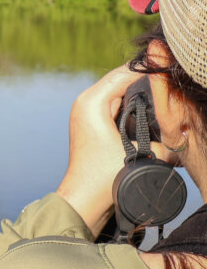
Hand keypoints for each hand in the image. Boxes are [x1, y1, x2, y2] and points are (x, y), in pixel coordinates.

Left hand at [56, 65, 177, 235]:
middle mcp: (85, 102)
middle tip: (171, 81)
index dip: (150, 69)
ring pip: (118, 91)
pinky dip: (132, 103)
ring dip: (140, 91)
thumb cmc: (106, 177)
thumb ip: (168, 141)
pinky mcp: (91, 121)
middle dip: (147, 79)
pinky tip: (151, 107)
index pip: (125, 73)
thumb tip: (184, 134)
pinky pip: (114, 103)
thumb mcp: (144, 156)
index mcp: (92, 102)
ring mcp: (86, 111)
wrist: (84, 199)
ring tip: (164, 92)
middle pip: (121, 79)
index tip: (173, 69)